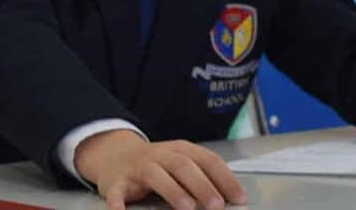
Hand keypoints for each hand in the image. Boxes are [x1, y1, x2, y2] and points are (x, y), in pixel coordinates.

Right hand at [75, 130, 246, 209]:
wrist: (116, 156)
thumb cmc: (158, 166)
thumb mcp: (180, 165)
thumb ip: (200, 179)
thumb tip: (226, 201)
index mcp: (182, 151)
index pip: (208, 161)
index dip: (225, 179)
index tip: (239, 199)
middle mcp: (162, 156)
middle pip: (184, 166)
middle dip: (202, 185)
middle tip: (216, 205)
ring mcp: (139, 168)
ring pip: (156, 175)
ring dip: (173, 191)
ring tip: (187, 207)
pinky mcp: (117, 182)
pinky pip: (117, 193)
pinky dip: (119, 204)